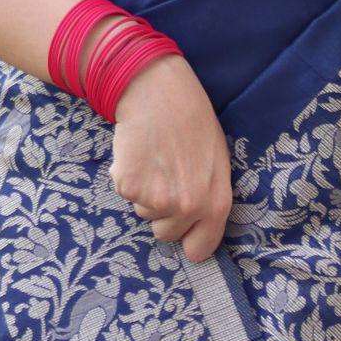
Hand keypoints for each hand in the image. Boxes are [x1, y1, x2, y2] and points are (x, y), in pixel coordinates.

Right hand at [106, 51, 234, 261]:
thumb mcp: (216, 163)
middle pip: (165, 234)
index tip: (183, 231)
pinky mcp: (130, 187)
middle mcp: (188, 207)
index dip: (189, 240)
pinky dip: (126, 176)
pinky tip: (137, 153)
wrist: (159, 92)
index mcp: (216, 203)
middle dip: (162, 213)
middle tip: (165, 178)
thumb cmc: (192, 122)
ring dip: (145, 192)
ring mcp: (157, 200)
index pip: (200, 249)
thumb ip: (209, 198)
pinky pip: (124, 193)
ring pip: (143, 213)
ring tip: (154, 159)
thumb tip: (196, 228)